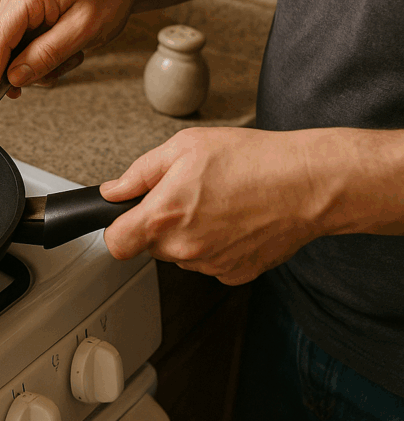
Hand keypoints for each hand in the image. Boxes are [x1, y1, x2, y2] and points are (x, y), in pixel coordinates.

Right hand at [0, 0, 139, 105]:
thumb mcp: (82, 30)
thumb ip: (46, 55)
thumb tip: (15, 77)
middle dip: (23, 70)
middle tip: (53, 75)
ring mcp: (19, 4)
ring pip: (12, 52)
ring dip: (40, 64)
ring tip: (71, 56)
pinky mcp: (26, 13)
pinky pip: (23, 45)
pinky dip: (42, 57)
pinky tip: (65, 51)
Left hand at [99, 127, 327, 285]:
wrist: (308, 184)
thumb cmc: (252, 160)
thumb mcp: (184, 147)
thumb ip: (140, 173)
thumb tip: (113, 190)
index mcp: (164, 216)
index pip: (116, 243)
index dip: (117, 227)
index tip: (126, 217)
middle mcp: (184, 248)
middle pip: (150, 246)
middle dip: (159, 223)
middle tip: (187, 195)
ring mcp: (211, 265)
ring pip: (181, 254)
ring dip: (188, 235)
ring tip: (217, 203)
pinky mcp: (235, 274)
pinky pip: (210, 262)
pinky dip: (215, 245)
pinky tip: (234, 221)